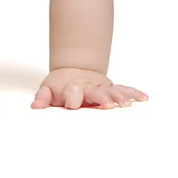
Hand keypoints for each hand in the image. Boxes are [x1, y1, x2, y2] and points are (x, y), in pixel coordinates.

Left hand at [31, 68, 148, 109]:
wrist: (73, 71)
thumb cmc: (61, 86)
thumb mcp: (48, 89)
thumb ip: (43, 97)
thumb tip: (35, 106)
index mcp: (72, 88)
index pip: (72, 92)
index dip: (72, 97)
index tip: (72, 104)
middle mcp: (88, 87)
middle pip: (94, 92)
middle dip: (101, 98)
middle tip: (107, 105)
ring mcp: (101, 88)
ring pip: (111, 91)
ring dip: (119, 97)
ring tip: (127, 104)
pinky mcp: (111, 88)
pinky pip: (123, 90)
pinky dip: (133, 93)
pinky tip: (143, 98)